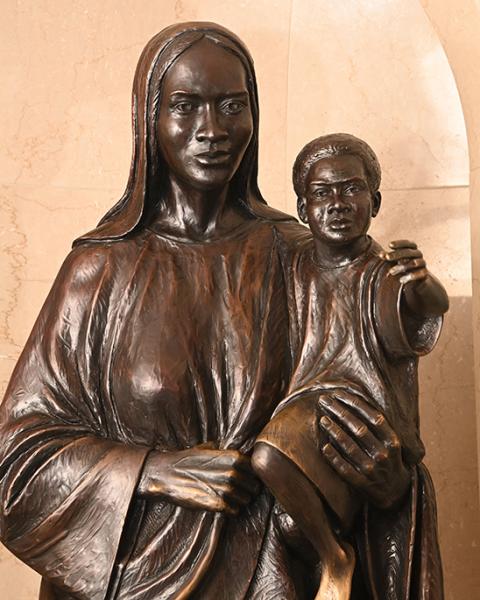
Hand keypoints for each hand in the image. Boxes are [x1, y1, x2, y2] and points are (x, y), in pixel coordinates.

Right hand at [138, 445, 260, 514]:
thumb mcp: (207, 448)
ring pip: (246, 501)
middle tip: (238, 492)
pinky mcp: (217, 504)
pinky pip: (235, 511)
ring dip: (239, 502)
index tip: (245, 480)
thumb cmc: (186, 460)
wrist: (166, 474)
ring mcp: (226, 489)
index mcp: (233, 457)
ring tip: (228, 499)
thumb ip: (224, 451)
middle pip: (254, 488)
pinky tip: (221, 506)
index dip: (252, 476)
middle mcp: (233, 472)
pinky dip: (230, 510)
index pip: (257, 470)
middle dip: (248, 491)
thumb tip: (234, 452)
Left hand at [317, 392, 410, 508]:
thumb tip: (352, 400)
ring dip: (334, 431)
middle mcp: (383, 454)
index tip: (338, 394)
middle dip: (340, 412)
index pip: (374, 417)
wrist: (397, 492)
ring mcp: (372, 470)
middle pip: (359, 429)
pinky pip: (345, 469)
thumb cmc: (390, 459)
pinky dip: (334, 457)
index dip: (355, 404)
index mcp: (392, 441)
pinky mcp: (362, 484)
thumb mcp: (391, 442)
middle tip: (324, 401)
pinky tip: (324, 447)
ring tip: (322, 420)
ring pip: (350, 447)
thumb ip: (378, 425)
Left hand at [382, 239, 448, 315]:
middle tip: (387, 258)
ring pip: (414, 263)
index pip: (408, 244)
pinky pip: (421, 273)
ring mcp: (422, 264)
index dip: (399, 243)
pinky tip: (401, 280)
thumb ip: (388, 257)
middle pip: (409, 252)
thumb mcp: (395, 261)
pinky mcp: (424, 273)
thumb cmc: (403, 266)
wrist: (416, 278)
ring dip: (402, 266)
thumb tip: (380, 254)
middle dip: (397, 254)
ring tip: (391, 271)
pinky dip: (411, 276)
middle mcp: (418, 255)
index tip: (389, 245)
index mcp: (412, 250)